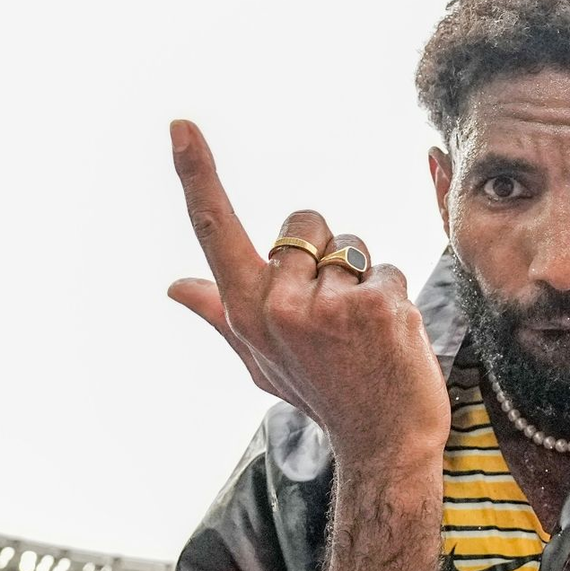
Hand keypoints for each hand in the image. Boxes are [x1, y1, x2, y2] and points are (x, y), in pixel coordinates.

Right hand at [167, 121, 449, 462]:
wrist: (385, 444)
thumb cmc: (324, 398)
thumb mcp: (263, 363)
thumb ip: (222, 315)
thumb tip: (174, 286)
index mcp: (248, 313)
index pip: (218, 232)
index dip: (198, 175)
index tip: (182, 126)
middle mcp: (280, 307)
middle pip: (304, 224)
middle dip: (326, 252)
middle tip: (338, 317)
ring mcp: (327, 306)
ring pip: (352, 247)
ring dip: (364, 279)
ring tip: (365, 333)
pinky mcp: (374, 305)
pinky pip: (386, 269)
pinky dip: (395, 297)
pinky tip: (391, 338)